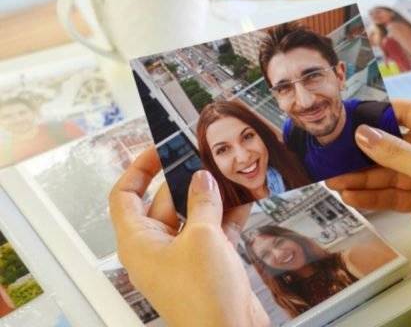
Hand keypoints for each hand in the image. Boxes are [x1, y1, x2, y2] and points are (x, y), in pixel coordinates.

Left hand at [109, 148, 268, 326]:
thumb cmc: (203, 301)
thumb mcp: (203, 238)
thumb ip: (202, 202)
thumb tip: (201, 180)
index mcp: (138, 243)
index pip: (125, 196)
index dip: (139, 169)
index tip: (158, 150)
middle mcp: (156, 249)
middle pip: (164, 202)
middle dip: (185, 180)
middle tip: (204, 160)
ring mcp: (182, 256)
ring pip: (192, 216)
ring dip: (210, 197)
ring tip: (227, 177)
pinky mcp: (206, 263)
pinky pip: (213, 231)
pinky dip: (227, 216)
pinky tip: (243, 201)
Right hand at [326, 100, 410, 314]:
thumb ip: (398, 153)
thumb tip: (364, 135)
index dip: (381, 113)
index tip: (351, 117)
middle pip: (395, 144)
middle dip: (365, 152)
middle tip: (336, 155)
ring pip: (388, 171)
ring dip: (362, 177)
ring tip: (335, 181)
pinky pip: (390, 192)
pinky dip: (371, 195)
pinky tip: (351, 196)